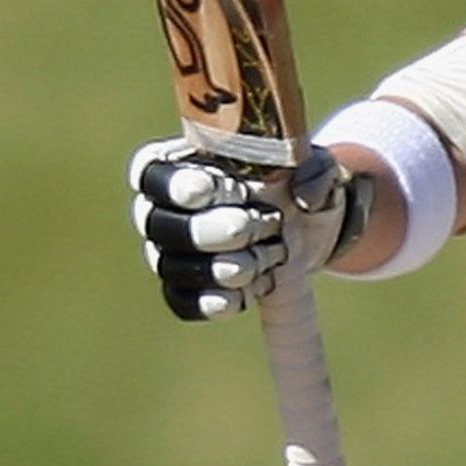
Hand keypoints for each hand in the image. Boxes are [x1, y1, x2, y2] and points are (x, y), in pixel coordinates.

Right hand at [128, 140, 370, 321]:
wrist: (306, 225)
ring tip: (262, 261)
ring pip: (172, 266)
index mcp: (177, 163)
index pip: (151, 172)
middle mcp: (161, 208)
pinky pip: (184, 301)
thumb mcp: (313, 165)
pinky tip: (246, 294)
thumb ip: (314, 172)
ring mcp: (170, 252)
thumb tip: (302, 200)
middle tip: (248, 227)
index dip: (175, 185)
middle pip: (158, 225)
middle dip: (205, 231)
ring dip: (219, 268)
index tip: (210, 190)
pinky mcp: (188, 287)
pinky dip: (215, 301)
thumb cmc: (294, 180)